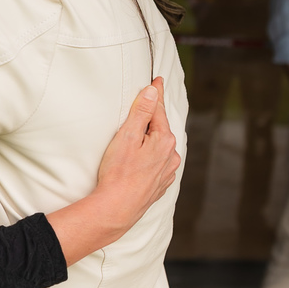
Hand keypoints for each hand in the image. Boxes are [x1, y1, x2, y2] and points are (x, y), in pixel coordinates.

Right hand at [91, 77, 180, 238]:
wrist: (117, 208)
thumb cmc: (118, 172)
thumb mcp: (127, 136)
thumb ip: (142, 112)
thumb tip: (153, 91)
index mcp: (164, 140)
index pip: (159, 110)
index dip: (156, 93)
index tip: (157, 79)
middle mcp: (170, 156)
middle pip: (161, 129)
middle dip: (154, 117)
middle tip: (148, 103)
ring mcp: (166, 172)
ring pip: (161, 147)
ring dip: (153, 138)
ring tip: (143, 132)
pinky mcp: (159, 185)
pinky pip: (159, 164)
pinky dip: (152, 156)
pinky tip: (143, 159)